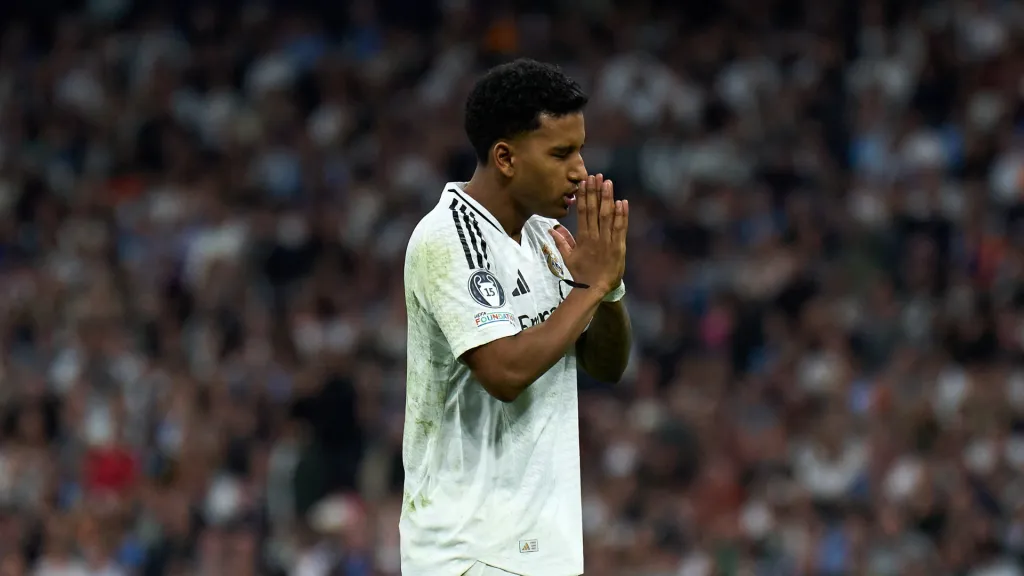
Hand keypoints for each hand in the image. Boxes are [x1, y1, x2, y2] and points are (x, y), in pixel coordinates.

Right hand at [548, 174, 627, 294]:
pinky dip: (622, 215)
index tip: (584, 182)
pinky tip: (622, 202)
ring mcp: (607, 242)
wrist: (595, 288)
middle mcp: (595, 237)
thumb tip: (552, 229)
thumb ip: (561, 242)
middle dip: (596, 192)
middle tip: (597, 176)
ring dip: (608, 199)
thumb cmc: (582, 273)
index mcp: (583, 238)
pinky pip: (620, 229)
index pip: (583, 212)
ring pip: (608, 217)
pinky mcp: (619, 247)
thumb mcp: (568, 258)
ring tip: (608, 183)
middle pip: (595, 211)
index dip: (584, 196)